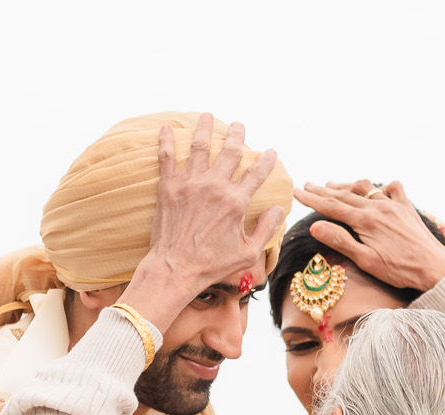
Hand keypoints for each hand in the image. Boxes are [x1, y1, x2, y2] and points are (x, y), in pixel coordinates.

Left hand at [118, 114, 285, 333]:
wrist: (175, 268)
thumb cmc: (212, 265)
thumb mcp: (248, 253)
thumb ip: (266, 228)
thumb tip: (277, 208)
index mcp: (236, 202)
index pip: (257, 173)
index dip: (266, 160)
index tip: (270, 152)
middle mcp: (215, 187)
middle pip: (230, 151)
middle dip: (237, 135)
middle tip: (239, 125)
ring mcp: (190, 184)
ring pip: (200, 146)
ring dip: (205, 128)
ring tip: (207, 115)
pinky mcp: (169, 187)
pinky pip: (167, 157)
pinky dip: (167, 140)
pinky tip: (167, 127)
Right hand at [293, 180, 444, 293]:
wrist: (433, 267)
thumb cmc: (399, 270)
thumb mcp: (365, 260)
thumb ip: (339, 240)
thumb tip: (314, 225)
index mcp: (365, 220)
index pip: (331, 206)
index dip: (312, 199)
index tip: (296, 192)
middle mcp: (378, 207)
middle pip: (344, 194)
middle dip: (324, 190)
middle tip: (307, 184)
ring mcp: (393, 205)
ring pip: (365, 188)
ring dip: (347, 185)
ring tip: (333, 184)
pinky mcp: (406, 208)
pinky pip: (392, 188)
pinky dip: (380, 186)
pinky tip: (375, 190)